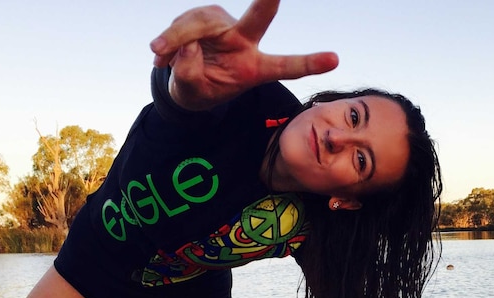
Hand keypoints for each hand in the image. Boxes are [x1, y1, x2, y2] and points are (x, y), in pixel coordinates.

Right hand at [149, 1, 338, 109]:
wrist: (183, 80)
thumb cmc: (199, 89)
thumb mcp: (192, 92)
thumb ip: (190, 74)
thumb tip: (188, 44)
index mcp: (256, 68)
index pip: (286, 66)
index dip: (309, 63)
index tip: (334, 59)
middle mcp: (246, 40)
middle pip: (258, 18)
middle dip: (268, 0)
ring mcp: (226, 23)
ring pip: (201, 22)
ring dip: (175, 38)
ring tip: (159, 57)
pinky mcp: (207, 14)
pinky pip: (184, 20)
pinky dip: (169, 37)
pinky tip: (160, 52)